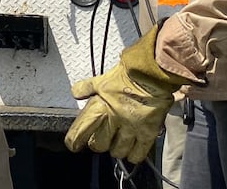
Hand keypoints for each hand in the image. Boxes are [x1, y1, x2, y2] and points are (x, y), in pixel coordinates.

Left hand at [64, 25, 184, 163]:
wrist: (152, 72)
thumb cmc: (128, 75)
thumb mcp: (102, 79)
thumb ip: (86, 87)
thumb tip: (75, 93)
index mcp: (100, 106)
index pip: (80, 131)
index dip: (75, 141)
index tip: (74, 144)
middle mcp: (114, 119)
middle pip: (99, 145)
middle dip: (99, 143)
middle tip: (103, 138)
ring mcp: (131, 127)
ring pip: (118, 151)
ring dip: (117, 149)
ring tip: (119, 142)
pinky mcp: (147, 131)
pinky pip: (138, 153)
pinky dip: (133, 155)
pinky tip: (133, 149)